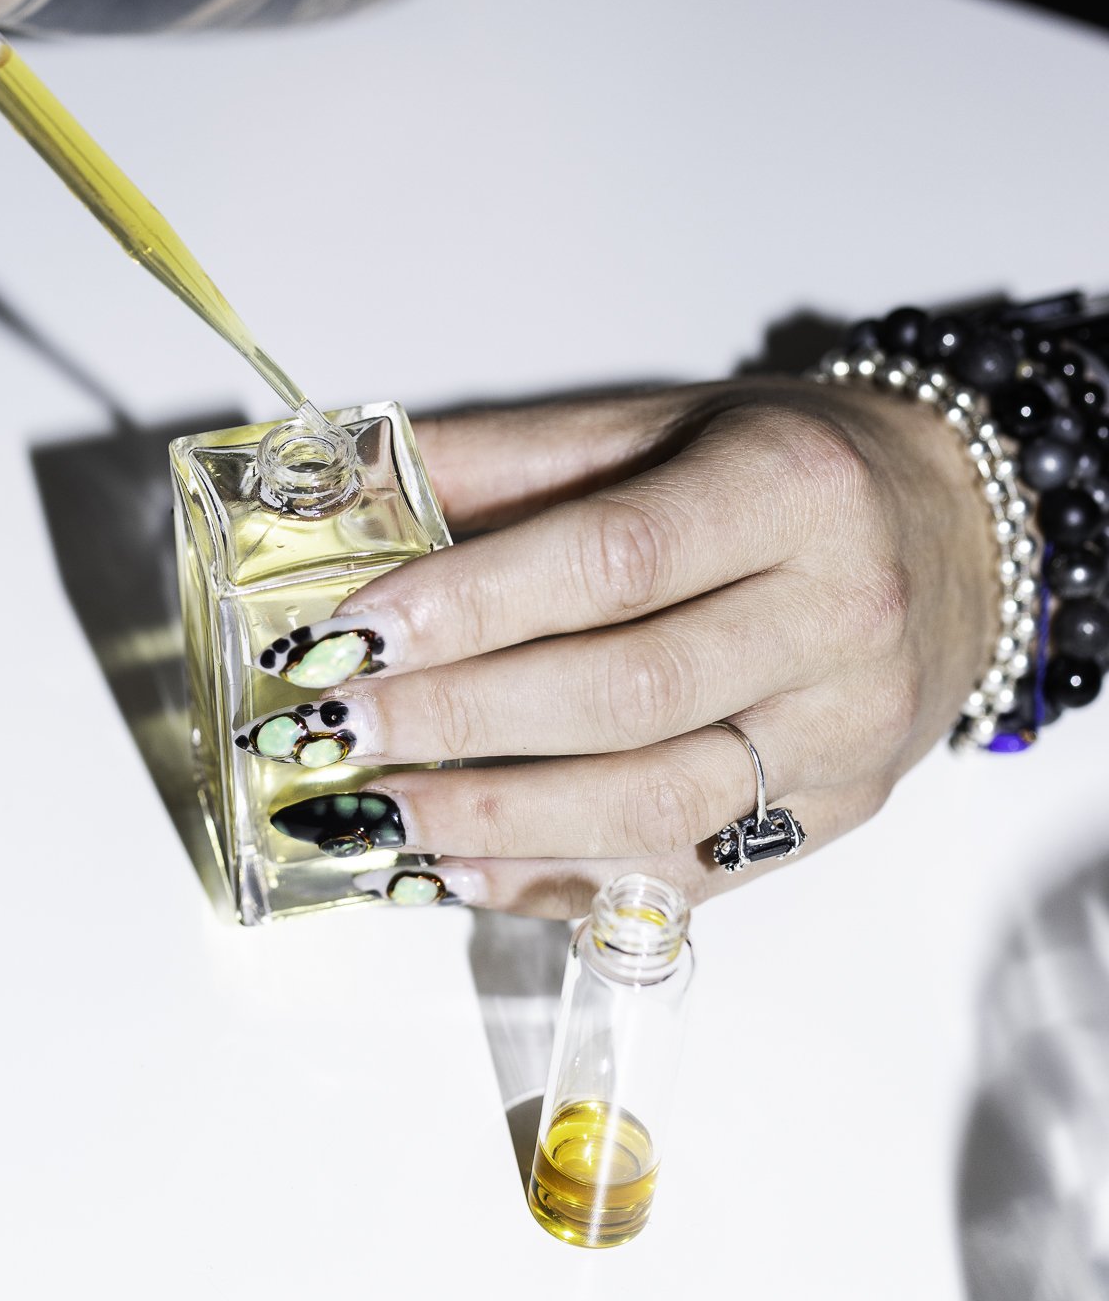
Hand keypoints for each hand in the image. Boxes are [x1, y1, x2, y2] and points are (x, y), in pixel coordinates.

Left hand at [307, 378, 1000, 914]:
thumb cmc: (788, 464)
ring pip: (657, 806)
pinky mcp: (839, 815)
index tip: (352, 633)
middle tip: (336, 730)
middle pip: (625, 694)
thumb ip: (506, 461)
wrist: (964, 531)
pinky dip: (560, 880)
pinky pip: (688, 871)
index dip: (472, 603)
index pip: (613, 560)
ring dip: (494, 822)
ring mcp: (845, 733)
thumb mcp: (658, 420)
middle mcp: (836, 617)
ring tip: (374, 816)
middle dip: (459, 721)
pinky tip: (459, 867)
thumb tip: (349, 493)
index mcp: (788, 491)